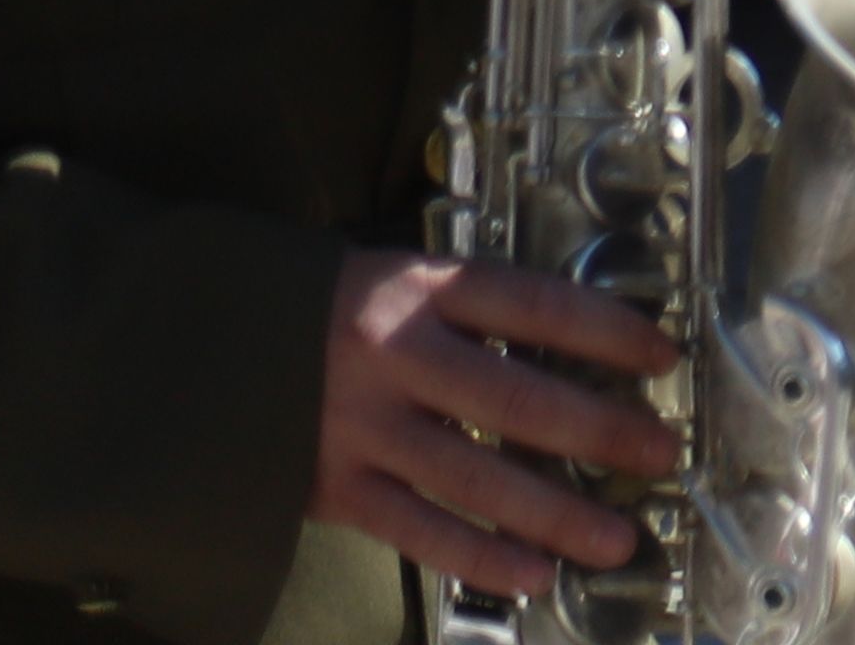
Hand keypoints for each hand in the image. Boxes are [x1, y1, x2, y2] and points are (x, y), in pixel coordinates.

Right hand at [317, 246, 679, 599]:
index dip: (606, 330)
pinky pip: (415, 526)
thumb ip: (472, 314)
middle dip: (599, 431)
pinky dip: (477, 555)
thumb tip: (578, 352)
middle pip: (515, 399)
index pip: (535, 305)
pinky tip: (532, 574)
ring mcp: (358, 425)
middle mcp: (394, 355)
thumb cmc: (325, 309)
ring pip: (473, 477)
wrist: (192, 344)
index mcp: (421, 288)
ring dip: (553, 514)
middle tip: (661, 454)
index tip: (663, 356)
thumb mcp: (398, 280)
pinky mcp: (328, 485)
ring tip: (617, 539)